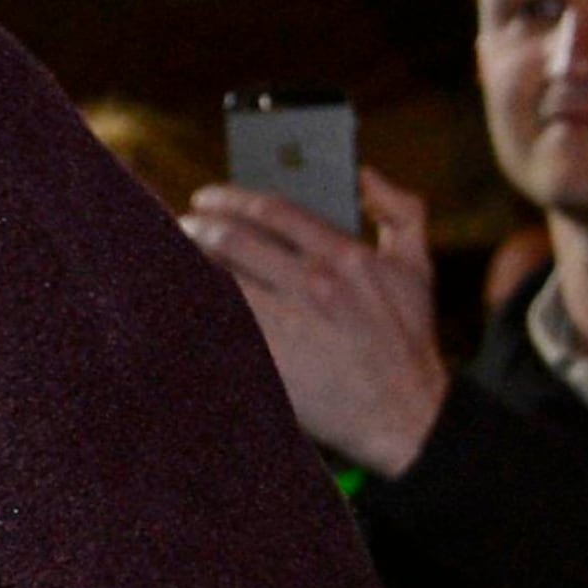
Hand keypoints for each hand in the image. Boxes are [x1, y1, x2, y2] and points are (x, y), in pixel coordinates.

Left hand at [185, 167, 448, 477]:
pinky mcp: (267, 357)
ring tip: (168, 256)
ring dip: (186, 262)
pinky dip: (192, 305)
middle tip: (181, 227)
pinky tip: (173, 299)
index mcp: (346, 255)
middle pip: (234, 240)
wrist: (404, 412)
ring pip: (217, 279)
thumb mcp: (418, 267)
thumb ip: (401, 212)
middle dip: (197, 227)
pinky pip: (215, 323)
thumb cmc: (408, 339)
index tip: (205, 199)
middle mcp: (314, 282)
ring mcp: (288, 321)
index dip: (230, 199)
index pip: (273, 212)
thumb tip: (366, 174)